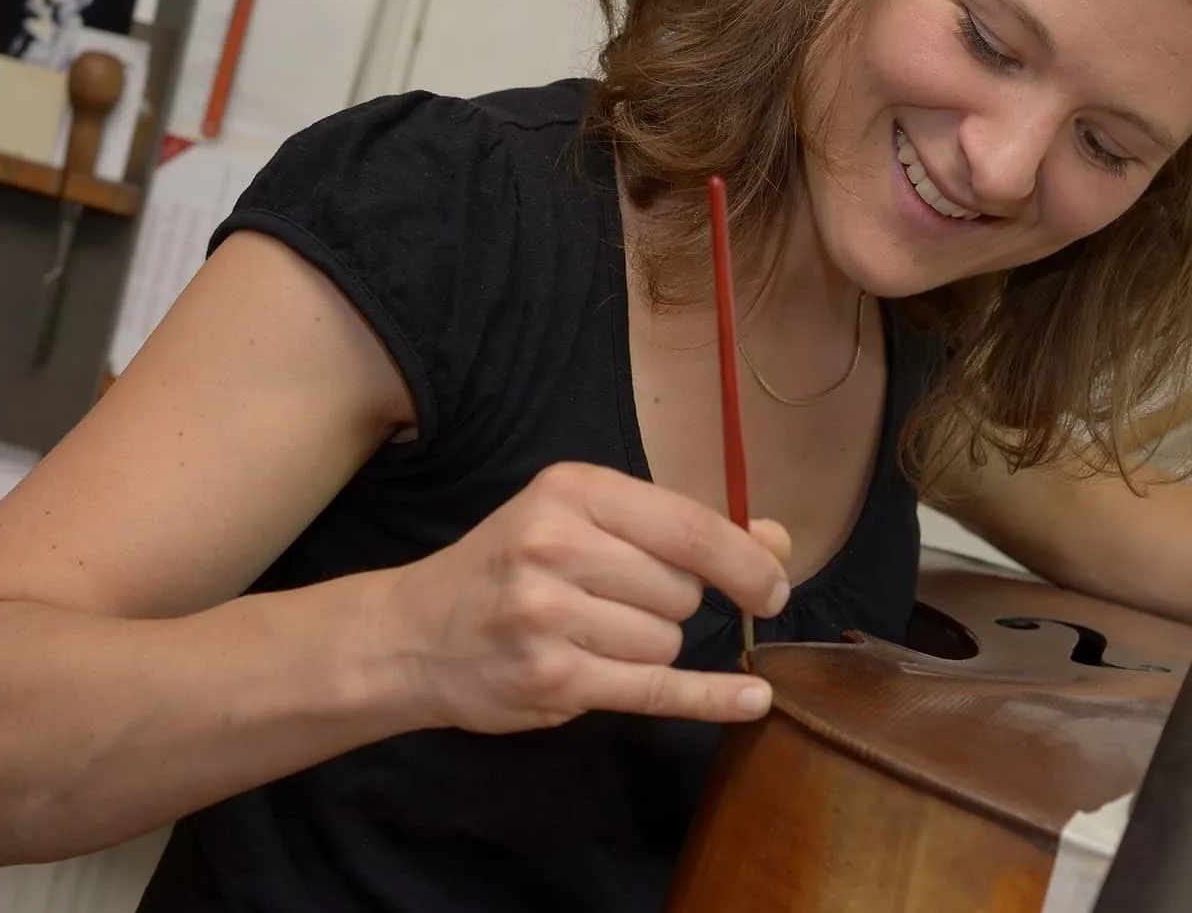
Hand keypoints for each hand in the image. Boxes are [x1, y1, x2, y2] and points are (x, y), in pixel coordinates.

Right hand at [379, 461, 791, 733]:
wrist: (415, 632)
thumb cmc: (512, 567)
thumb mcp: (586, 519)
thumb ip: (682, 527)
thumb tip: (776, 542)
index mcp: (573, 491)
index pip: (691, 527)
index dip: (746, 560)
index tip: (775, 584)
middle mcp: (557, 546)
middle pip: (683, 590)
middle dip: (672, 603)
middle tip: (614, 600)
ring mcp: (549, 616)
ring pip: (668, 642)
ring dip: (650, 646)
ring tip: (590, 633)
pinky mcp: (552, 680)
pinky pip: (656, 690)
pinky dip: (710, 699)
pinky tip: (752, 700)